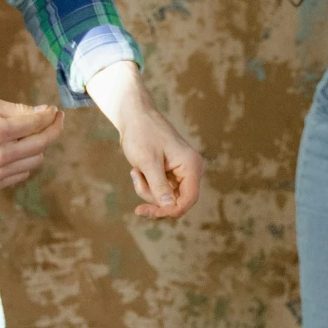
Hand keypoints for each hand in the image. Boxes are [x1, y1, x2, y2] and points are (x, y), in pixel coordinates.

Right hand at [0, 96, 62, 189]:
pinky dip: (25, 160)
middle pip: (42, 144)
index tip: (54, 111)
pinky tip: (16, 149)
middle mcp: (0, 156)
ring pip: (36, 160)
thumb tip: (43, 112)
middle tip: (54, 120)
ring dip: (38, 146)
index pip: (37, 124)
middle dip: (52, 129)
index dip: (50, 116)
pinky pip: (22, 173)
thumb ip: (16, 109)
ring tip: (29, 134)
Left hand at [86, 60, 203, 219]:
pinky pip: (160, 190)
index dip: (168, 210)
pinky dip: (146, 185)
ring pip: (166, 198)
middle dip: (152, 197)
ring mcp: (182, 173)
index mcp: (192, 166)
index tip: (144, 211)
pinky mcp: (172, 174)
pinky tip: (137, 170)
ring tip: (135, 171)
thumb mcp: (148, 162)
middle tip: (135, 180)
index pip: (188, 200)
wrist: (136, 116)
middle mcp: (192, 170)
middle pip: (176, 201)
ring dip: (146, 190)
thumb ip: (159, 186)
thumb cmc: (142, 134)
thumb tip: (170, 207)